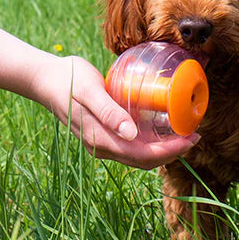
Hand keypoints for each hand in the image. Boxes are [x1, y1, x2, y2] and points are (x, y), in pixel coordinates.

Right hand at [31, 55, 198, 168]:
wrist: (44, 79)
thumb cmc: (68, 79)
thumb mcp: (89, 90)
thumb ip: (109, 112)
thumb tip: (130, 134)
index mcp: (100, 139)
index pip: (143, 155)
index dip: (170, 151)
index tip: (191, 139)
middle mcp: (101, 147)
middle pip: (144, 160)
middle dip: (172, 152)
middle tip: (194, 137)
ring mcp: (101, 143)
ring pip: (138, 156)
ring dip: (163, 150)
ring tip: (184, 135)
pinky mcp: (102, 135)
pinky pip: (131, 147)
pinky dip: (151, 144)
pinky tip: (162, 130)